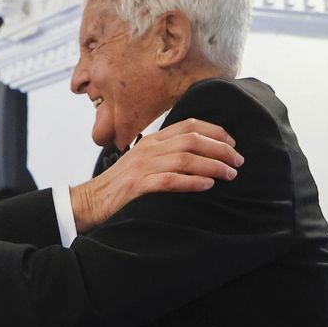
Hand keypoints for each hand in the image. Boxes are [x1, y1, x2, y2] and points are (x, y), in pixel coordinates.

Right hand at [70, 119, 242, 232]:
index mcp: (152, 140)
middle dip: (221, 149)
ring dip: (212, 166)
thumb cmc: (119, 185)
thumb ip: (165, 153)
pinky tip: (207, 185)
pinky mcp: (136, 186)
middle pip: (192, 140)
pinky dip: (191, 182)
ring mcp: (142, 166)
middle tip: (238, 162)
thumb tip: (198, 155)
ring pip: (185, 158)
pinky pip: (170, 180)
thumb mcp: (142, 161)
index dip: (216, 132)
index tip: (233, 144)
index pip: (189, 125)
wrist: (89, 201)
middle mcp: (149, 149)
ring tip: (230, 175)